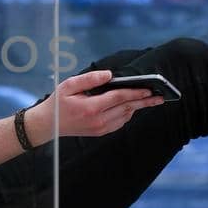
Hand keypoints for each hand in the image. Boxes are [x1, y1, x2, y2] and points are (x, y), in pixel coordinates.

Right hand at [28, 69, 164, 139]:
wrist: (48, 125)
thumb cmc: (58, 103)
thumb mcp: (68, 86)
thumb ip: (89, 79)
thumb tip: (109, 75)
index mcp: (91, 108)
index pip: (119, 98)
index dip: (135, 92)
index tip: (148, 89)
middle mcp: (98, 120)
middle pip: (127, 108)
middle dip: (144, 101)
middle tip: (160, 96)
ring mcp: (100, 128)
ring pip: (126, 116)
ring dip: (137, 107)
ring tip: (150, 99)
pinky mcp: (100, 132)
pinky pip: (120, 122)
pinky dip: (128, 113)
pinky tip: (132, 106)